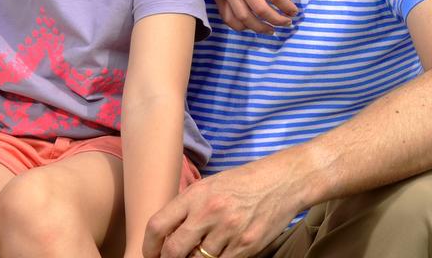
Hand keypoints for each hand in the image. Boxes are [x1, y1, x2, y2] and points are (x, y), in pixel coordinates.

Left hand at [142, 159, 307, 257]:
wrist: (283, 181)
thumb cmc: (244, 183)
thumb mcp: (211, 185)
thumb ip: (188, 207)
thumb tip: (165, 235)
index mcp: (196, 194)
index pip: (158, 225)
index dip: (148, 246)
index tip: (150, 254)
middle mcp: (210, 212)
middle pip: (173, 250)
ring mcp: (229, 230)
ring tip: (197, 254)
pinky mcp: (247, 245)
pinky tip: (218, 254)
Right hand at [206, 0, 296, 33]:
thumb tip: (287, 0)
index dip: (287, 7)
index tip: (294, 12)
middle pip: (261, 9)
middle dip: (277, 20)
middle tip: (286, 23)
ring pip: (245, 18)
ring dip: (260, 28)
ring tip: (271, 30)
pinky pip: (229, 19)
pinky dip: (241, 27)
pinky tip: (252, 26)